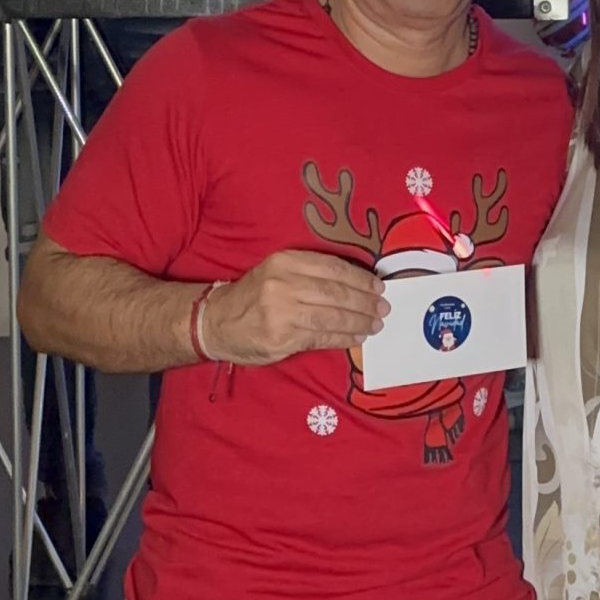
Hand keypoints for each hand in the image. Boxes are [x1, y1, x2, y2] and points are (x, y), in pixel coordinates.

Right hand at [203, 251, 387, 364]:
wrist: (216, 322)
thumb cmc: (253, 296)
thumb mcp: (276, 272)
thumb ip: (310, 274)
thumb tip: (357, 285)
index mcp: (284, 262)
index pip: (333, 268)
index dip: (361, 278)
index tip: (378, 286)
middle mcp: (283, 283)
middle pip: (336, 292)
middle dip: (365, 302)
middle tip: (384, 308)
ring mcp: (282, 312)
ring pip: (333, 316)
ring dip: (359, 322)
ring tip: (375, 324)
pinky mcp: (282, 337)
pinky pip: (322, 337)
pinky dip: (344, 338)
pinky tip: (357, 337)